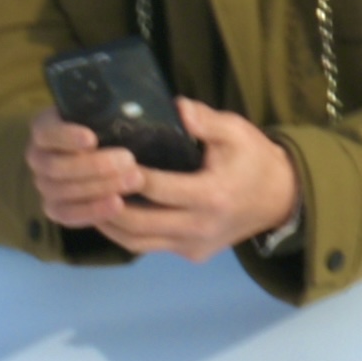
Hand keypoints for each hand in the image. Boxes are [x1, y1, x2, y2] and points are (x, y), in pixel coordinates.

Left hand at [25, 99, 304, 263]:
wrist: (280, 198)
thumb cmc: (254, 159)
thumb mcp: (236, 131)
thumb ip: (204, 119)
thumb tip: (174, 106)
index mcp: (211, 194)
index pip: (156, 188)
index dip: (126, 176)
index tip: (100, 158)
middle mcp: (200, 227)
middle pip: (137, 222)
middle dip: (106, 202)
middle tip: (81, 181)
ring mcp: (194, 246)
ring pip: (137, 242)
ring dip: (108, 222)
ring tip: (85, 197)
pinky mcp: (191, 254)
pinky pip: (149, 246)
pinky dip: (124, 232)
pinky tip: (107, 211)